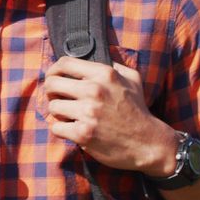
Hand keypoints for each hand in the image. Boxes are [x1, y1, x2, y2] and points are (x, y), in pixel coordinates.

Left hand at [43, 57, 176, 175]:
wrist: (148, 142)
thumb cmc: (137, 110)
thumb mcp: (132, 79)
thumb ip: (113, 65)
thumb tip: (92, 57)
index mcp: (105, 74)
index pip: (64, 62)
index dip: (54, 70)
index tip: (55, 78)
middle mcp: (95, 90)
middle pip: (52, 83)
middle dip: (51, 92)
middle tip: (59, 98)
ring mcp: (88, 112)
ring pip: (53, 106)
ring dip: (59, 113)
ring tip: (70, 116)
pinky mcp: (83, 133)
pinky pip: (56, 127)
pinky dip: (61, 130)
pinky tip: (72, 130)